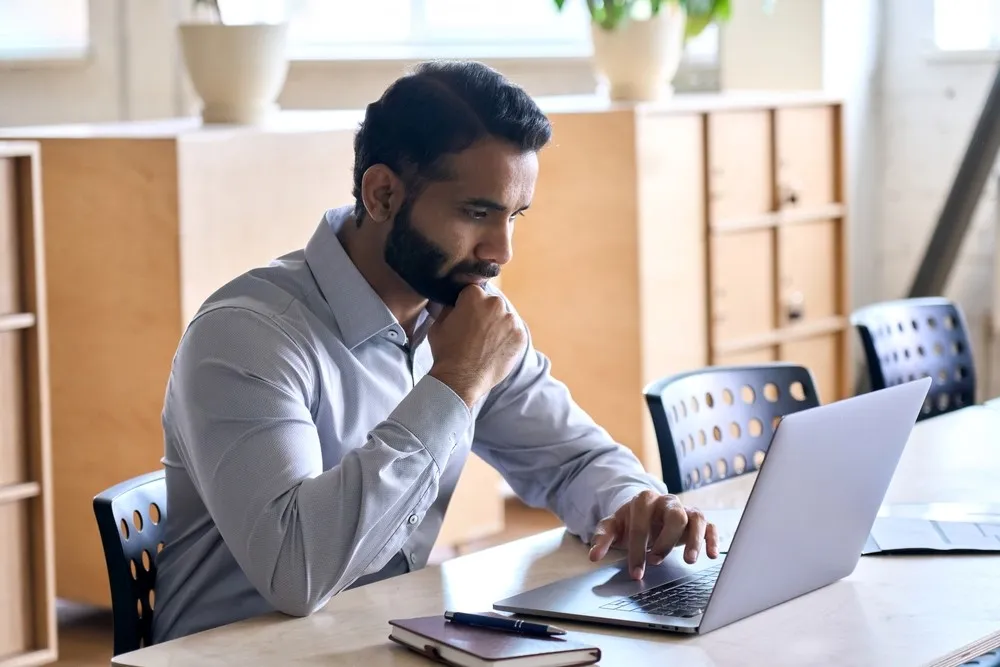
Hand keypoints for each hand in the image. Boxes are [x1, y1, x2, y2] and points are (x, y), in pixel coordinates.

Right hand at [428, 285, 526, 406]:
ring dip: (498, 326)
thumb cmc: (446, 352)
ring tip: (486, 343)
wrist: (460, 379)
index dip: (468, 305)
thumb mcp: (438, 324)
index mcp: (474, 295)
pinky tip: (495, 350)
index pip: (473, 292)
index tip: (465, 317)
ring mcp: (510, 320)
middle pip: (491, 303)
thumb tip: (455, 304)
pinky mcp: (520, 336)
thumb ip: (449, 308)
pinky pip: (514, 332)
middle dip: (485, 314)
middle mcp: (495, 303)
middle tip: (476, 332)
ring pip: (505, 317)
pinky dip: (508, 339)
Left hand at [588, 490, 718, 579]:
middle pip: (674, 515)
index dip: (638, 548)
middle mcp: (668, 502)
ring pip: (695, 518)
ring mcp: (684, 510)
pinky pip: (709, 526)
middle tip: (657, 561)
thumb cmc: (630, 521)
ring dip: (694, 540)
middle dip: (665, 540)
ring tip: (689, 561)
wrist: (645, 512)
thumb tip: (594, 555)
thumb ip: (602, 538)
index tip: (636, 571)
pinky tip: (711, 555)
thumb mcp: (613, 526)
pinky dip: (712, 539)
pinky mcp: (697, 520)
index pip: (642, 523)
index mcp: (644, 500)